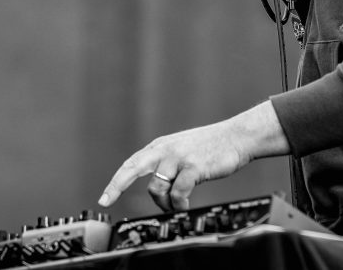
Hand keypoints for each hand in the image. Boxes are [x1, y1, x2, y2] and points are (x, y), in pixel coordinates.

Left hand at [99, 102, 289, 211]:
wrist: (237, 137)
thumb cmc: (211, 147)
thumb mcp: (182, 149)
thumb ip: (167, 162)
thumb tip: (156, 187)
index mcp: (161, 146)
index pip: (132, 163)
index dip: (117, 181)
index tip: (105, 198)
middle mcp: (165, 149)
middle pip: (132, 168)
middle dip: (117, 185)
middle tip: (106, 200)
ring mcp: (178, 157)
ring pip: (157, 187)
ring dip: (165, 203)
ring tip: (175, 205)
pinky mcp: (193, 167)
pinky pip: (178, 193)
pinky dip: (179, 204)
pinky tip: (185, 205)